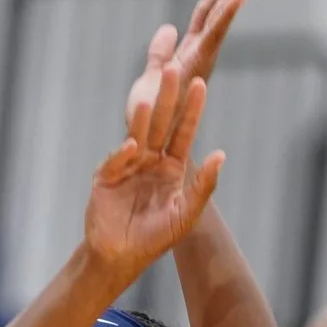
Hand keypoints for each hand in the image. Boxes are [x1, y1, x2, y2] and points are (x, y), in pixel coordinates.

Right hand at [84, 61, 223, 288]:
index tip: (200, 85)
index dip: (192, 110)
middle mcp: (150, 160)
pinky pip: (115, 161)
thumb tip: (220, 155)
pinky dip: (123, 153)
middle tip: (172, 70)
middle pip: (160, 124)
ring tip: (146, 96)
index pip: (184, 132)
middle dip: (167, 98)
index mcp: (171, 167)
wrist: (120, 256)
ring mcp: (127, 166)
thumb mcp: (185, 215)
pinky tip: (132, 146)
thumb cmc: (155, 238)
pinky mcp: (106, 176)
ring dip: (141, 116)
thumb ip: (203, 186)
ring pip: (136, 135)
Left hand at [125, 0, 263, 128]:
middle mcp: (199, 52)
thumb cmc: (147, 119)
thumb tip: (169, 27)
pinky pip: (214, 34)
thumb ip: (159, 54)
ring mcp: (200, 57)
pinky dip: (227, 14)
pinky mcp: (197, 65)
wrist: (143, 143)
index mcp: (190, 52)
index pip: (207, 13)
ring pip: (221, 16)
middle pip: (220, 8)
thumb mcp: (150, 79)